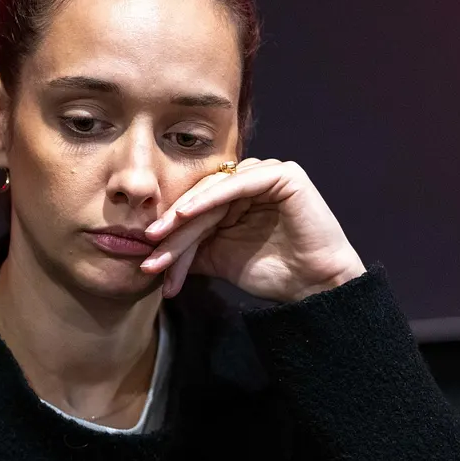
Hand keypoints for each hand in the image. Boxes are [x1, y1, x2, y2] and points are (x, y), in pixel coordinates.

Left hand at [141, 158, 365, 301]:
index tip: (148, 263)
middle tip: (150, 253)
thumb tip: (150, 254)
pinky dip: (211, 197)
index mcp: (235, 198)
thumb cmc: (272, 273)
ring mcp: (266, 174)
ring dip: (186, 217)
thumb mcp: (218, 260)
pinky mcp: (283, 174)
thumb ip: (190, 250)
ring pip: (213, 192)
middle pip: (199, 201)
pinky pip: (239, 182)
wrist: (311, 286)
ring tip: (162, 238)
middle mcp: (248, 181)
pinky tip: (188, 213)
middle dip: (173, 230)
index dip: (170, 235)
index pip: (193, 211)